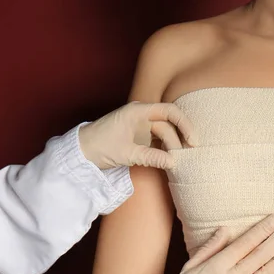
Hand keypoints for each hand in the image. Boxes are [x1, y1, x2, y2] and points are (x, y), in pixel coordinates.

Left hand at [79, 101, 194, 169]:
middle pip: (168, 126)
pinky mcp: (139, 138)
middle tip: (185, 159)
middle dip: (178, 142)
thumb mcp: (127, 153)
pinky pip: (157, 142)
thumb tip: (173, 162)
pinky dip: (163, 151)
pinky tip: (169, 161)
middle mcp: (142, 116)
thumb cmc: (99, 146)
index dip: (185, 125)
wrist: (80, 152)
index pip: (170, 112)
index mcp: (138, 111)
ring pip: (164, 135)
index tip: (193, 142)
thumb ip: (152, 157)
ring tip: (178, 162)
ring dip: (172, 148)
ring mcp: (140, 127)